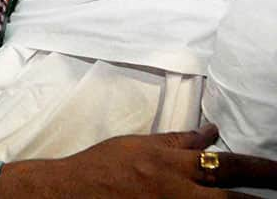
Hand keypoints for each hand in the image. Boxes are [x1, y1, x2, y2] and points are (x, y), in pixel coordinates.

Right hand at [0, 125, 276, 197]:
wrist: (69, 192)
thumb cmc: (101, 166)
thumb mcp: (138, 144)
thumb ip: (176, 141)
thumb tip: (210, 133)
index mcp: (171, 164)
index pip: (224, 164)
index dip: (258, 168)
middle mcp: (177, 192)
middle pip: (232, 198)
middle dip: (261, 190)